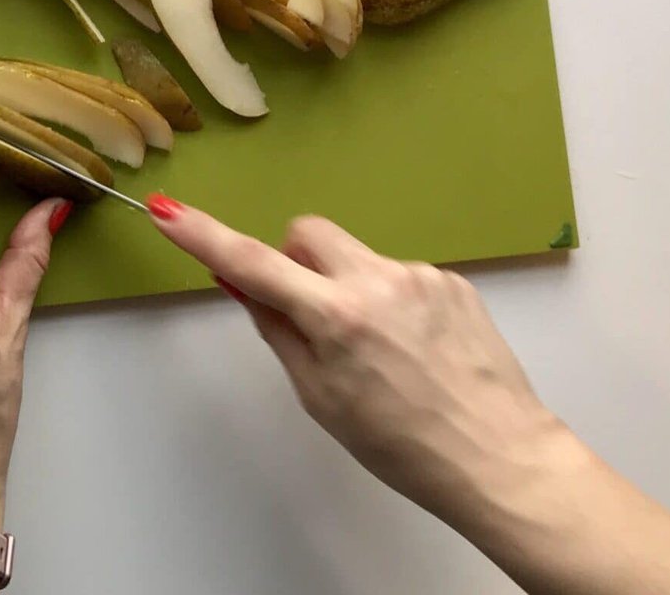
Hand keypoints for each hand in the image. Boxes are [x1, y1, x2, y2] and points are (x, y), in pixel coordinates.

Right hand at [147, 200, 669, 594]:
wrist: (501, 458)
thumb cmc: (404, 446)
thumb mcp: (322, 398)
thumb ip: (280, 332)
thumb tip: (245, 285)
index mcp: (339, 317)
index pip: (254, 265)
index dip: (204, 237)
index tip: (167, 210)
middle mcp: (379, 282)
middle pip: (308, 235)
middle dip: (296, 264)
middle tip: (308, 316)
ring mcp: (422, 277)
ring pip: (356, 258)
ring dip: (348, 288)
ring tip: (378, 353)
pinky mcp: (454, 282)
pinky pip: (398, 275)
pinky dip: (390, 302)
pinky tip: (413, 350)